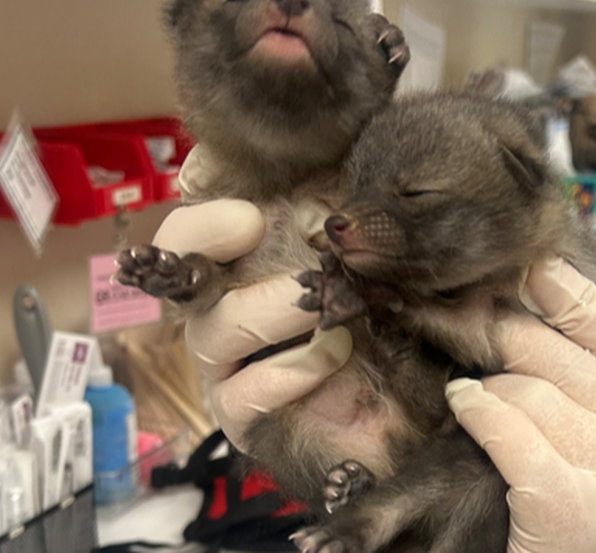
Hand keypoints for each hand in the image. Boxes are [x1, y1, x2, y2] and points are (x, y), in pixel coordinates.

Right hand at [153, 145, 352, 451]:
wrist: (411, 392)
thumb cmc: (379, 305)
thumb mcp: (362, 245)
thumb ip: (334, 203)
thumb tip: (313, 177)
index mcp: (238, 262)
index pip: (184, 237)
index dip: (203, 226)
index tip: (251, 220)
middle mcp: (218, 310)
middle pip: (184, 280)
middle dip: (235, 264)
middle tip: (306, 270)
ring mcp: (225, 366)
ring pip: (215, 332)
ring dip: (276, 314)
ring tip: (332, 310)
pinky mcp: (243, 417)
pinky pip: (241, 395)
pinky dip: (291, 371)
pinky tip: (335, 355)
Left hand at [445, 257, 595, 552]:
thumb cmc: (585, 513)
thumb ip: (586, 384)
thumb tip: (533, 297)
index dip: (564, 291)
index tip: (529, 268)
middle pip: (553, 353)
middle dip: (500, 335)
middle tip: (463, 320)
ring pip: (523, 391)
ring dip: (485, 390)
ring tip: (472, 397)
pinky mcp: (569, 505)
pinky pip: (507, 430)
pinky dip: (477, 414)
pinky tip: (464, 406)